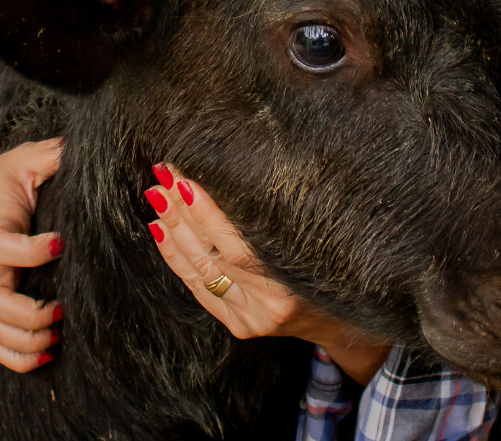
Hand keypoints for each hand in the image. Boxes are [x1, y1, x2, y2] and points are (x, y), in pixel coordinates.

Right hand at [0, 125, 64, 371]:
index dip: (29, 250)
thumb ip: (52, 154)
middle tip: (61, 309)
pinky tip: (45, 354)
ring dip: (24, 341)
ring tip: (57, 336)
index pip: (0, 246)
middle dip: (29, 314)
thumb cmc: (3, 179)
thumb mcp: (26, 159)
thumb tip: (83, 146)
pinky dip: (13, 357)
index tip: (60, 242)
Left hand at [145, 165, 392, 384]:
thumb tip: (239, 176)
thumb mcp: (317, 243)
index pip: (236, 246)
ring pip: (198, 271)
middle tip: (164, 173)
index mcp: (290, 287)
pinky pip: (196, 288)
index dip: (207, 212)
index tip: (185, 177)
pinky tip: (161, 228)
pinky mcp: (237, 326)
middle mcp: (266, 308)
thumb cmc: (333, 268)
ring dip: (173, 229)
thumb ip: (281, 221)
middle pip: (211, 256)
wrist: (343, 321)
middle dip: (183, 212)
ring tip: (157, 193)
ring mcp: (249, 320)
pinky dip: (175, 257)